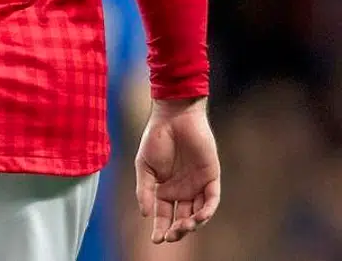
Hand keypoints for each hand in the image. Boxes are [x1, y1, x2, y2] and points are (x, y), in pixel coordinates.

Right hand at [135, 98, 219, 243]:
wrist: (174, 117)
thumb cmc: (156, 138)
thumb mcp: (144, 166)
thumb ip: (144, 190)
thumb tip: (144, 214)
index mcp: (164, 189)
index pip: (163, 214)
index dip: (159, 227)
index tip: (156, 239)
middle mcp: (181, 191)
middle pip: (181, 218)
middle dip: (177, 230)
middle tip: (171, 235)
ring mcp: (197, 185)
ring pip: (198, 213)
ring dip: (192, 224)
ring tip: (184, 226)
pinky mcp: (211, 178)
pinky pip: (211, 200)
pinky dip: (207, 210)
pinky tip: (199, 217)